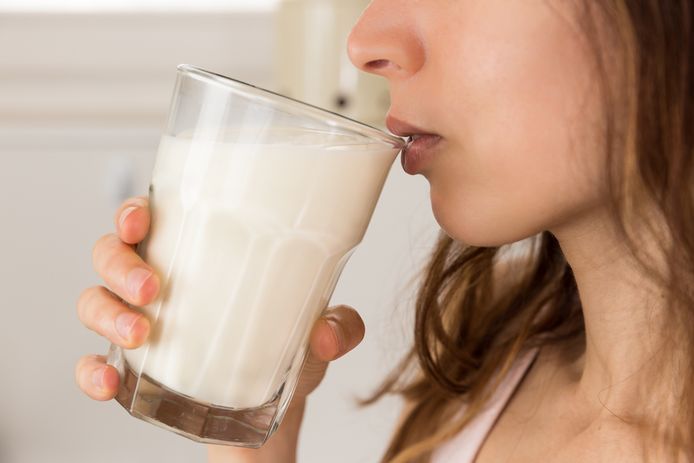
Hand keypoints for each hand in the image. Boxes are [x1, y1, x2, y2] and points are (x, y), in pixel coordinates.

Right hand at [75, 196, 365, 461]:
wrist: (268, 402)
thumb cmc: (282, 345)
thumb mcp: (317, 329)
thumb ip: (338, 327)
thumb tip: (327, 334)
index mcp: (196, 253)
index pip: (152, 217)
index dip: (134, 211)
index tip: (142, 219)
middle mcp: (157, 280)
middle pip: (111, 253)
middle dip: (120, 265)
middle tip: (153, 287)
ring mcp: (137, 321)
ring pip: (94, 301)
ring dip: (108, 313)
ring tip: (141, 333)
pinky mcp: (129, 367)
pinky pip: (91, 363)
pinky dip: (91, 371)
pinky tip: (110, 381)